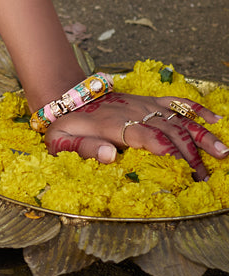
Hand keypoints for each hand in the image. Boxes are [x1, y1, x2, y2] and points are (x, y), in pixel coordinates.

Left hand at [46, 92, 227, 178]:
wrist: (67, 97)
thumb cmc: (66, 125)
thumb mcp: (63, 141)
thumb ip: (85, 148)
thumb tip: (110, 156)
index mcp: (115, 125)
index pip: (148, 138)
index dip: (168, 153)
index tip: (185, 172)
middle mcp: (135, 113)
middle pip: (169, 132)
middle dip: (190, 155)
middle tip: (205, 178)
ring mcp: (144, 105)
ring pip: (178, 119)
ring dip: (201, 137)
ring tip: (223, 153)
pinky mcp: (149, 101)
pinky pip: (176, 102)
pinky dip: (197, 109)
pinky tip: (216, 120)